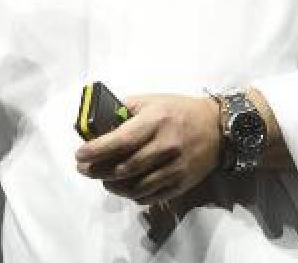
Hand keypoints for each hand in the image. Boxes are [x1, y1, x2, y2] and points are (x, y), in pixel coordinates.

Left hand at [75, 94, 221, 205]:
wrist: (217, 127)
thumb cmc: (178, 110)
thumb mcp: (151, 101)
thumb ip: (124, 111)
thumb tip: (96, 124)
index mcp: (155, 121)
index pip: (120, 141)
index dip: (96, 150)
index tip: (79, 154)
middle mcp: (165, 146)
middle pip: (124, 167)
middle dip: (97, 170)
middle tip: (84, 169)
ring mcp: (175, 168)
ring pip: (135, 186)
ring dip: (113, 186)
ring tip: (102, 179)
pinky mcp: (181, 183)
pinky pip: (151, 196)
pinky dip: (133, 195)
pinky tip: (124, 187)